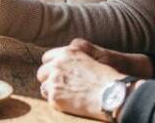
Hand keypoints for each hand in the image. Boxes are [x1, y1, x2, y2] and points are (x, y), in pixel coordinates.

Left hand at [36, 39, 150, 119]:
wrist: (112, 94)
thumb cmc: (106, 79)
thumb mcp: (89, 59)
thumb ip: (72, 60)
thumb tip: (61, 68)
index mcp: (67, 52)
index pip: (47, 58)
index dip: (52, 66)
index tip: (56, 73)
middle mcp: (57, 64)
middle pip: (41, 72)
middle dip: (48, 79)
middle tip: (59, 86)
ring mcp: (54, 80)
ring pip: (43, 86)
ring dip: (51, 91)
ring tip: (65, 96)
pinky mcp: (54, 96)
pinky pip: (48, 99)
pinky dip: (56, 102)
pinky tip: (68, 103)